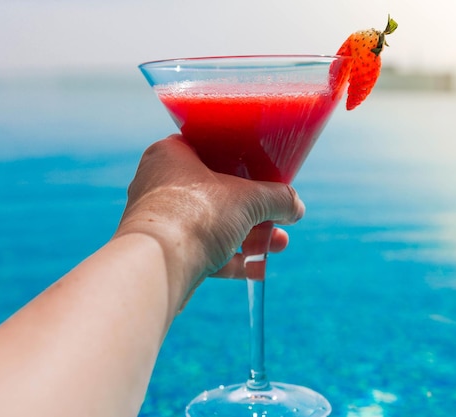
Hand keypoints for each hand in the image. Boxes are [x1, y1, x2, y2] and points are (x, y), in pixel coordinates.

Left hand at [114, 135, 304, 305]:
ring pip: (212, 223)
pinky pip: (203, 250)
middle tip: (278, 215)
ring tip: (277, 245)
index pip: (209, 148)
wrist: (158, 266)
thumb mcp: (249, 199)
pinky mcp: (165, 251)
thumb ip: (278, 198)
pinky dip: (230, 259)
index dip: (241, 160)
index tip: (263, 173)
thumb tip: (296, 207)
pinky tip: (257, 269)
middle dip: (254, 208)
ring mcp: (161, 219)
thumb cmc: (196, 215)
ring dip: (248, 235)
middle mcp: (159, 183)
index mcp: (171, 154)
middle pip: (216, 190)